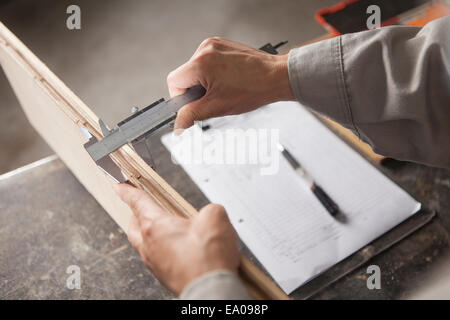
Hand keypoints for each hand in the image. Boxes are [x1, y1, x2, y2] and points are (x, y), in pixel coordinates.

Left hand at [115, 183, 239, 295]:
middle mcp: (149, 246)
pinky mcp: (165, 276)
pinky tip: (178, 248)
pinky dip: (162, 249)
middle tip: (139, 210)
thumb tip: (209, 215)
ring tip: (162, 229)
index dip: (128, 191)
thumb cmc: (208, 259)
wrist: (211, 289)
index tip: (120, 187)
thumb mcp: (216, 217)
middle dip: (135, 215)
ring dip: (148, 234)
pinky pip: (157, 258)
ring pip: (143, 244)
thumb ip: (210, 209)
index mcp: (155, 226)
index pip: (138, 202)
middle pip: (134, 226)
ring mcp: (155, 263)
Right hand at [167, 37, 293, 130]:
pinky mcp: (222, 44)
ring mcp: (214, 44)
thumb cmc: (254, 89)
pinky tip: (228, 80)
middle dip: (195, 91)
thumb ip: (192, 116)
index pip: (173, 82)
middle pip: (185, 75)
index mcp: (201, 63)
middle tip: (214, 98)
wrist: (276, 77)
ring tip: (224, 88)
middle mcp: (205, 49)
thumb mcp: (217, 107)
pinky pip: (207, 61)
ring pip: (196, 69)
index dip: (181, 98)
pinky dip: (213, 73)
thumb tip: (178, 127)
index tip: (194, 105)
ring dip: (205, 82)